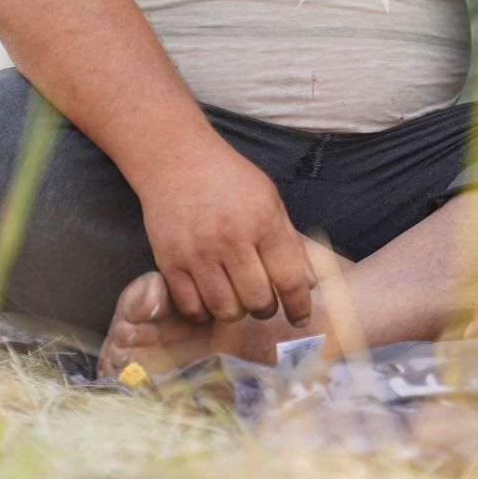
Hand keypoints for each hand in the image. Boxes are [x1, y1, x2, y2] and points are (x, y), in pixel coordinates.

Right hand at [134, 143, 314, 326]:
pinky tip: (211, 302)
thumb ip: (289, 241)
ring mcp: (198, 253)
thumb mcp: (270, 199)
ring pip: (225, 309)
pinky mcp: (170, 262)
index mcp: (263, 223)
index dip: (299, 306)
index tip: (300, 318)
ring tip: (238, 301)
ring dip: (236, 313)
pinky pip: (191, 307)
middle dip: (266, 309)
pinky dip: (204, 313)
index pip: (290, 279)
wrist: (177, 160)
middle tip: (264, 304)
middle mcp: (231, 240)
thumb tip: (307, 282)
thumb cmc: (229, 178)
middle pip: (257, 300)